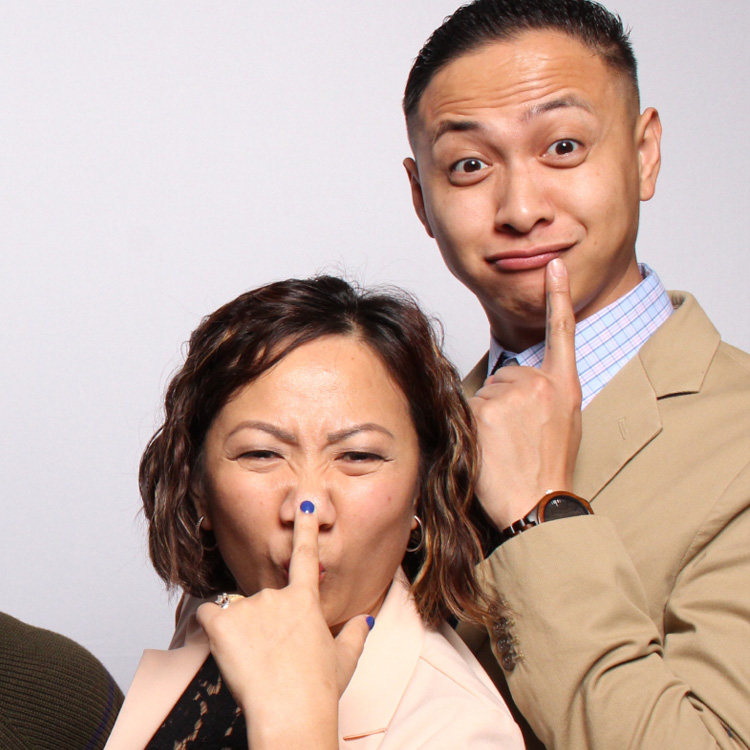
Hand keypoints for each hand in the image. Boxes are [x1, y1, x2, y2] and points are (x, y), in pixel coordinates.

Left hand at [196, 501, 372, 748]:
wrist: (292, 713)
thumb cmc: (319, 691)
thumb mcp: (344, 660)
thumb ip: (355, 634)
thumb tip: (366, 619)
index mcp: (306, 601)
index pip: (306, 554)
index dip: (306, 527)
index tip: (305, 503)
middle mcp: (277, 596)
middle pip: (262, 602)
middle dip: (262, 626)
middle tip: (270, 660)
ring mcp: (249, 607)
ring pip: (236, 612)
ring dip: (240, 632)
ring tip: (254, 665)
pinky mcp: (222, 624)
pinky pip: (208, 614)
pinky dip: (210, 626)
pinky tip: (225, 648)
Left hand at [470, 259, 581, 529]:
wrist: (539, 503)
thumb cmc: (549, 470)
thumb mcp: (565, 426)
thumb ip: (546, 396)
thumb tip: (517, 386)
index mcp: (564, 387)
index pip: (561, 333)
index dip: (558, 297)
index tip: (555, 265)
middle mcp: (539, 384)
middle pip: (505, 376)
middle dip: (504, 401)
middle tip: (515, 438)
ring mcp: (511, 395)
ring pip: (485, 393)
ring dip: (487, 415)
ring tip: (505, 446)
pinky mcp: (484, 409)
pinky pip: (468, 407)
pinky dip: (471, 425)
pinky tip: (489, 447)